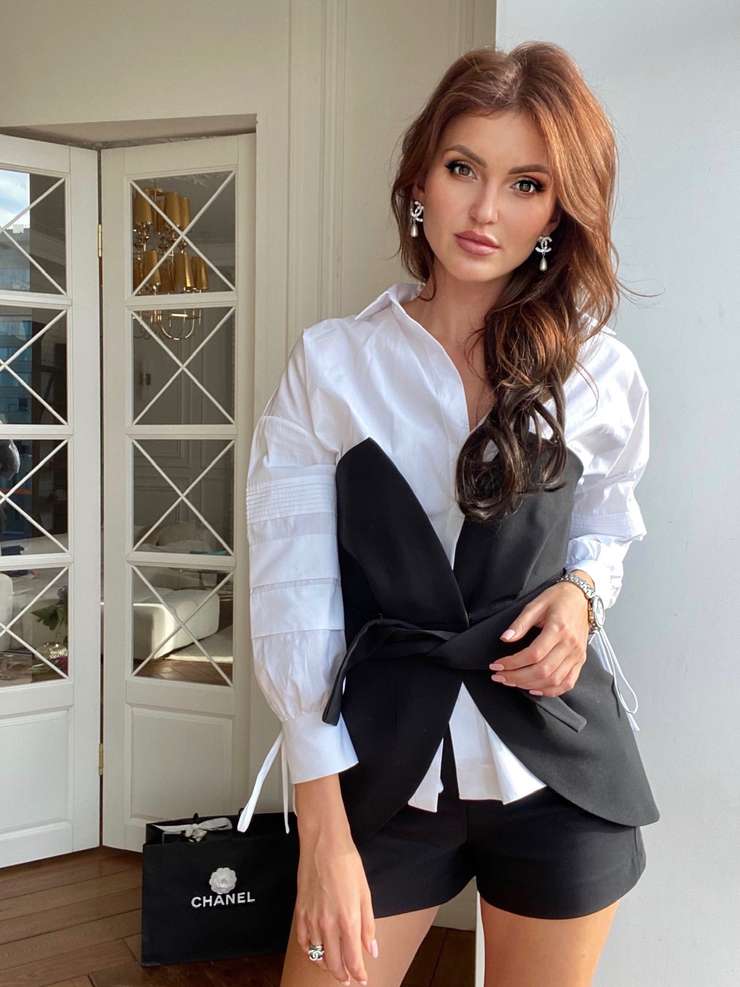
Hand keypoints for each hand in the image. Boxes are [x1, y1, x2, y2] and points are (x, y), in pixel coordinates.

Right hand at [295, 826, 375, 983]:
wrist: (324, 844)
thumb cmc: (347, 864)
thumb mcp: (365, 894)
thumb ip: (368, 926)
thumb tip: (372, 950)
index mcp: (348, 920)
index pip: (353, 960)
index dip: (358, 974)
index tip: (362, 979)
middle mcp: (328, 924)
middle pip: (333, 963)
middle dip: (342, 975)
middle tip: (348, 978)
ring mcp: (312, 920)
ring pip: (317, 956)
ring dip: (327, 965)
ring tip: (334, 967)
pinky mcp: (300, 913)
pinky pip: (303, 942)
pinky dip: (310, 952)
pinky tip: (316, 952)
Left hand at [489, 579, 591, 696]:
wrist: (583, 597)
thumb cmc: (559, 598)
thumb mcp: (536, 604)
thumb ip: (520, 623)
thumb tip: (505, 638)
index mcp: (558, 629)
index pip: (533, 654)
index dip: (512, 663)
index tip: (497, 665)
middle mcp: (570, 645)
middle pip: (542, 671)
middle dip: (517, 677)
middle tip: (499, 676)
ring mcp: (577, 655)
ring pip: (554, 680)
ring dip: (530, 685)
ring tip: (512, 682)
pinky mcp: (580, 660)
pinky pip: (568, 683)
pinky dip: (551, 691)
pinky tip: (535, 689)